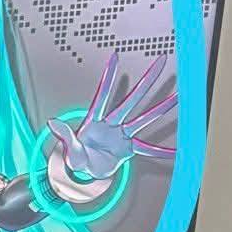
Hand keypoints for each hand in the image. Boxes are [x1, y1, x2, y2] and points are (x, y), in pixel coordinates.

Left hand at [48, 52, 175, 183]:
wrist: (84, 173)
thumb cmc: (77, 159)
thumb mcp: (70, 149)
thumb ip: (65, 135)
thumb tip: (53, 122)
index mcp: (96, 121)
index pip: (104, 94)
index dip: (109, 77)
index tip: (114, 58)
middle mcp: (112, 124)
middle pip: (133, 98)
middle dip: (147, 80)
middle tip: (160, 63)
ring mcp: (122, 134)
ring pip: (145, 118)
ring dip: (162, 107)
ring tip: (178, 97)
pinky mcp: (129, 148)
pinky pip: (148, 148)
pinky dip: (161, 151)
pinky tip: (175, 150)